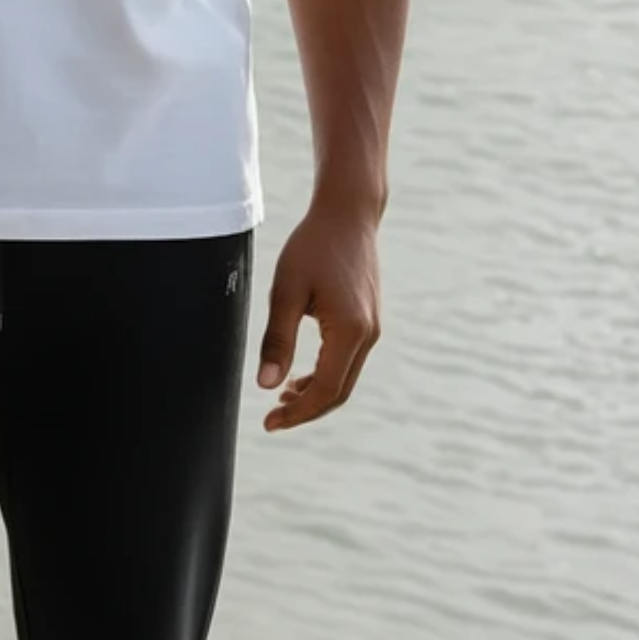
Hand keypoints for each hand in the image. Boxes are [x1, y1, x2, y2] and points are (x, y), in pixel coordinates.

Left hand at [256, 207, 381, 431]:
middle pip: (339, 392)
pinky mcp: (369, 322)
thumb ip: (277, 341)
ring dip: (315, 395)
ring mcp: (372, 329)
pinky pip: (348, 362)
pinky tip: (299, 378)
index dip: (297, 413)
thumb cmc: (312, 247)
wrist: (348, 215)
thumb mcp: (286, 292)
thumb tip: (265, 386)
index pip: (325, 390)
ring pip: (345, 379)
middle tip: (272, 420)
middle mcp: (368, 334)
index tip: (269, 423)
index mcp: (349, 330)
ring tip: (281, 399)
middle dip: (305, 411)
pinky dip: (325, 376)